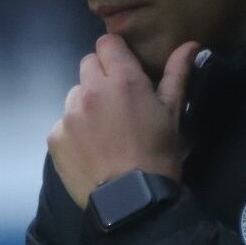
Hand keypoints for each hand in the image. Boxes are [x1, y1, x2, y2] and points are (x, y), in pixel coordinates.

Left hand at [48, 36, 201, 207]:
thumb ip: (177, 74)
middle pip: (87, 64)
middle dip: (100, 77)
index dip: (116, 55)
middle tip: (117, 104)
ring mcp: (69, 114)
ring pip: (74, 95)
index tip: (125, 70)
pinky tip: (90, 150)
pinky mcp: (55, 137)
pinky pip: (63, 124)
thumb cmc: (158, 155)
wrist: (131, 202)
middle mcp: (90, 90)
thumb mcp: (173, 114)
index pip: (107, 43)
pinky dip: (74, 132)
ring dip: (86, 105)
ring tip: (103, 131)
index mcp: (122, 79)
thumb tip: (190, 44)